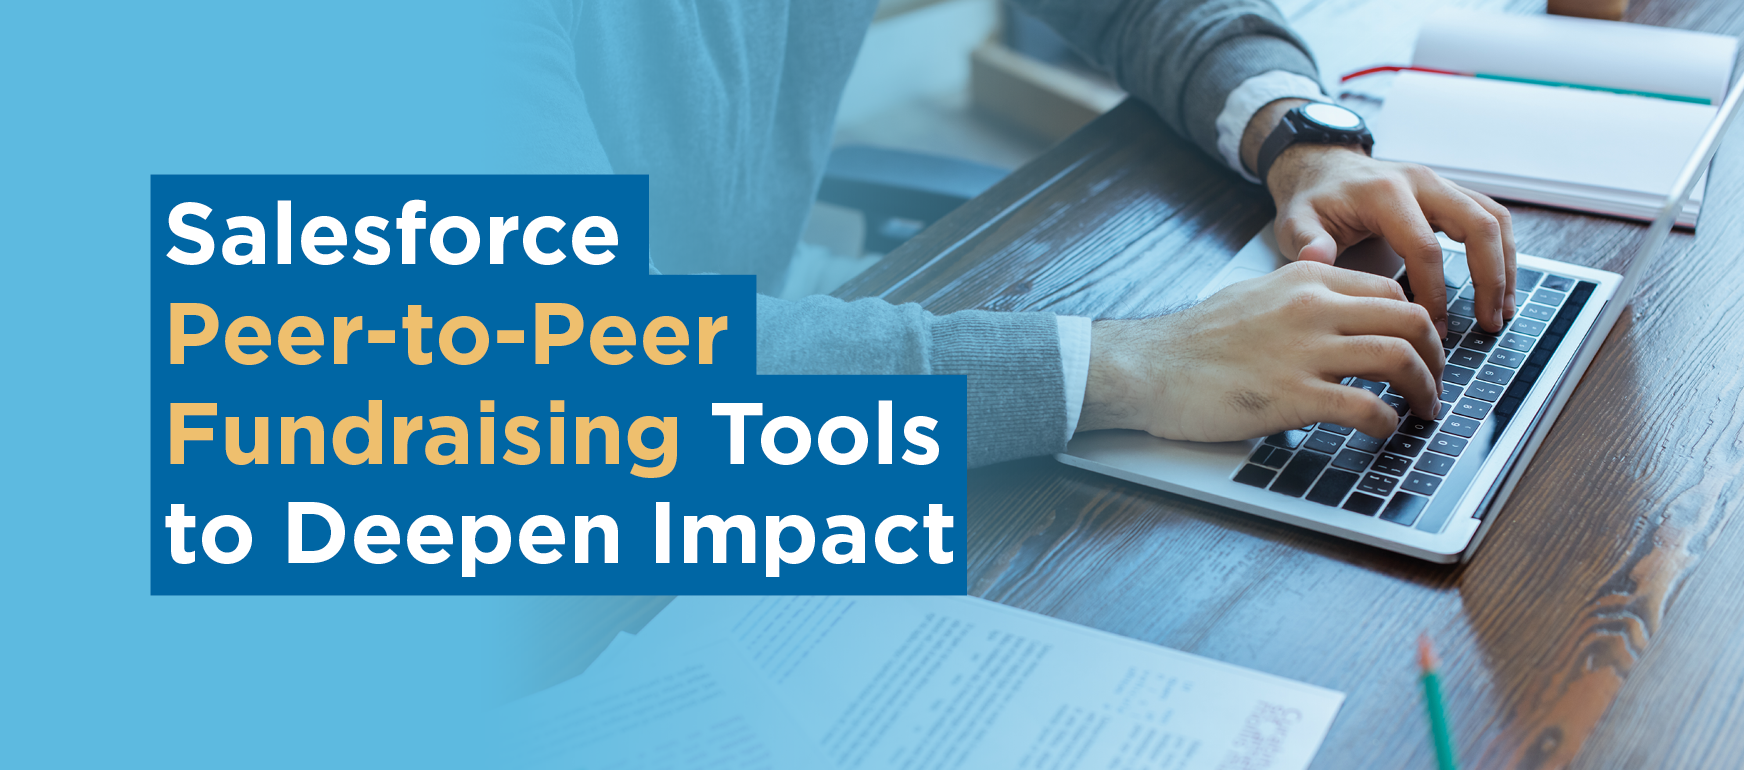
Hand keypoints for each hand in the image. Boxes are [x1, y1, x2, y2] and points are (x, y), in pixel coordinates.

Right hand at [1077, 261, 1441, 440]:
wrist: (1146, 368)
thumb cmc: (1191, 342)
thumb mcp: (1251, 295)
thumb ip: (1295, 293)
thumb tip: (1326, 298)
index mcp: (1304, 280)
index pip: (1389, 289)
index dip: (1417, 321)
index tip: (1420, 347)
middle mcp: (1312, 307)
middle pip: (1409, 318)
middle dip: (1435, 355)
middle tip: (1434, 382)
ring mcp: (1304, 351)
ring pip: (1398, 356)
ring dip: (1423, 389)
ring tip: (1422, 410)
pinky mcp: (1293, 395)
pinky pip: (1365, 406)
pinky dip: (1386, 422)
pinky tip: (1382, 431)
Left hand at [1241, 98, 1516, 335]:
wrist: (1322, 168)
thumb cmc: (1312, 199)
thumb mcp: (1295, 220)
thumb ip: (1305, 241)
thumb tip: (1316, 258)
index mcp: (1384, 192)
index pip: (1424, 247)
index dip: (1434, 293)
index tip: (1431, 328)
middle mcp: (1421, 182)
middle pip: (1478, 226)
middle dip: (1490, 277)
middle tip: (1489, 322)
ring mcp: (1440, 185)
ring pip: (1493, 219)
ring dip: (1505, 266)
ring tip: (1502, 311)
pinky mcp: (1449, 193)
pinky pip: (1490, 217)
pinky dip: (1502, 252)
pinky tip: (1499, 287)